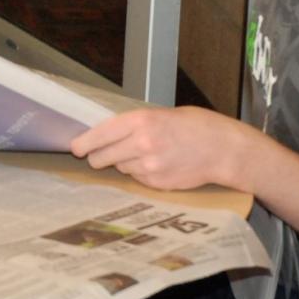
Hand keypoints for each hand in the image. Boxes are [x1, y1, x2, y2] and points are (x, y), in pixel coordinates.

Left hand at [69, 106, 255, 191]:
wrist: (223, 150)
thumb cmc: (196, 126)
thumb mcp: (162, 115)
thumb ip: (135, 124)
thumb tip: (108, 134)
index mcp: (141, 121)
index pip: (100, 134)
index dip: (84, 143)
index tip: (75, 147)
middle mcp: (141, 143)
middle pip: (102, 157)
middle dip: (98, 158)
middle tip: (100, 156)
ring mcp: (148, 166)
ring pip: (120, 169)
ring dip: (123, 164)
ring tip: (144, 155)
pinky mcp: (156, 183)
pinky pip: (137, 179)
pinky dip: (140, 174)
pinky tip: (157, 165)